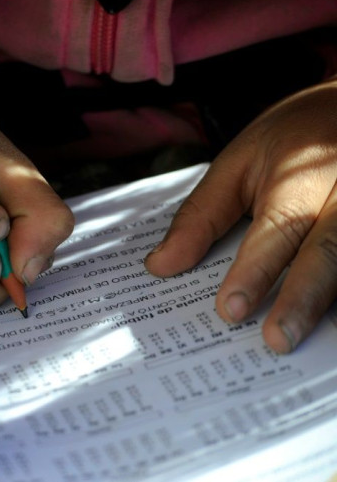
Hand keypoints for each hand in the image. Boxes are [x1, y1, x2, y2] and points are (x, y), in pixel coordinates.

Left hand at [145, 79, 336, 353]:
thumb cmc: (290, 137)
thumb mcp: (236, 163)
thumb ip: (201, 216)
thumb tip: (160, 266)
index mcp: (301, 179)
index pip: (277, 230)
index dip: (254, 272)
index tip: (231, 310)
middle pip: (329, 253)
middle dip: (302, 300)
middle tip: (277, 341)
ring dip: (329, 304)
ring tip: (307, 343)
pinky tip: (328, 325)